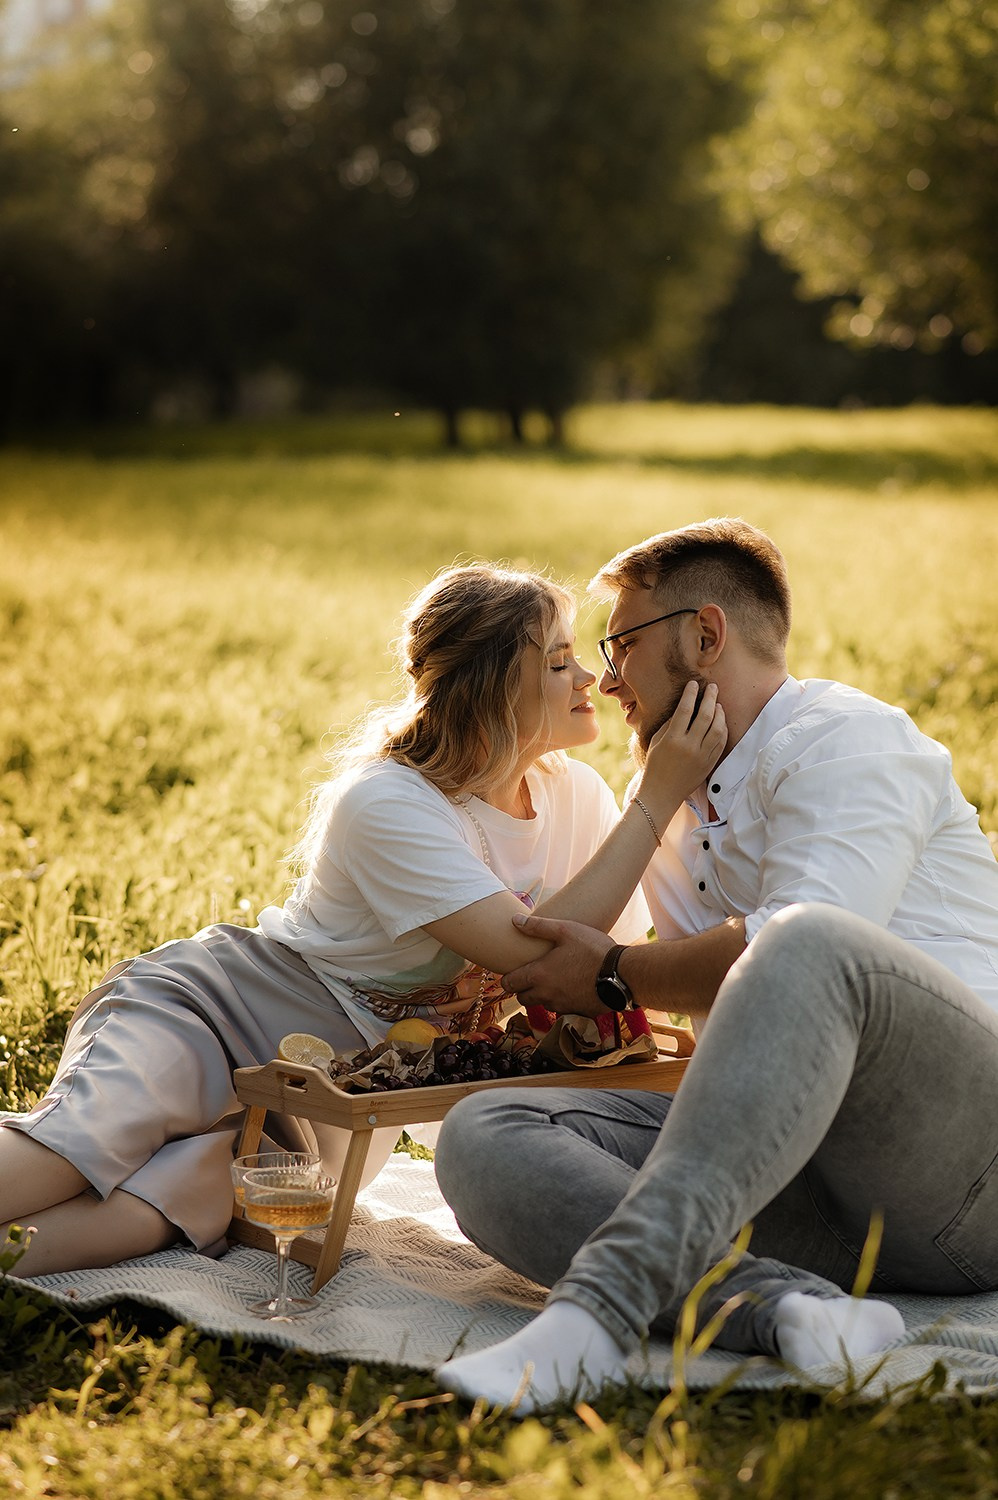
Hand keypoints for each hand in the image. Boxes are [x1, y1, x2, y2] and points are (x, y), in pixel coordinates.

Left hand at [501, 912, 613, 1016]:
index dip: (507, 978)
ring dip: (542, 996)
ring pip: (542, 1004)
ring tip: (552, 980)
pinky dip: (561, 1000)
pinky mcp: (577, 1012)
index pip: (509, 984)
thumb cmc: (593, 950)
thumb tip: (515, 921)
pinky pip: (562, 1008)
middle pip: (522, 998)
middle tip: (531, 976)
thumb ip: (538, 926)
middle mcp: (546, 994)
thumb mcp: (566, 930)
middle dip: (523, 989)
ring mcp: (562, 1006)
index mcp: (539, 975)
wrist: (622, 974)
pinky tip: (571, 987)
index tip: (512, 972)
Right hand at [638, 681, 725, 813]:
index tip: (694, 684)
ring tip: (717, 704)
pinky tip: (720, 721)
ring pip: (718, 728)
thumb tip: (685, 706)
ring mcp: (702, 756)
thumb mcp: (657, 741)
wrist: (662, 792)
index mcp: (673, 739)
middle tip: (712, 687)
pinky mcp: (710, 763)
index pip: (685, 710)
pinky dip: (723, 729)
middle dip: (710, 698)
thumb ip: (671, 723)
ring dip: (719, 713)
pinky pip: (721, 742)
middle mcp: (689, 747)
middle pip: (705, 716)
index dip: (691, 694)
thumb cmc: (655, 764)